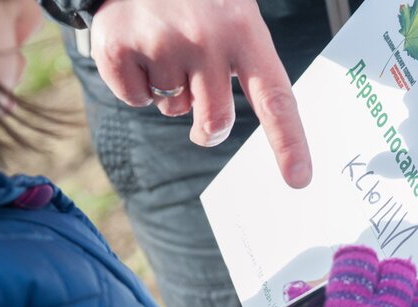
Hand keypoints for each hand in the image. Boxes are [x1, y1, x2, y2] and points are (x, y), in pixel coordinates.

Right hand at [90, 0, 311, 187]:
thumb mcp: (235, 15)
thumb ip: (247, 66)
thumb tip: (226, 129)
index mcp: (244, 30)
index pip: (275, 98)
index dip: (289, 143)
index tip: (299, 179)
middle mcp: (205, 38)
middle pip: (215, 123)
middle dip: (209, 129)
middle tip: (200, 100)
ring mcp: (159, 43)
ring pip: (173, 110)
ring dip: (171, 92)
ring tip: (166, 45)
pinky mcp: (117, 48)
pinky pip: (135, 99)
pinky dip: (136, 82)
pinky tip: (138, 46)